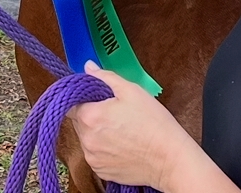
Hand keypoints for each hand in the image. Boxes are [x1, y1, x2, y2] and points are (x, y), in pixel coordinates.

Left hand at [69, 62, 192, 189]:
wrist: (169, 158)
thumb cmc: (152, 122)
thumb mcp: (131, 90)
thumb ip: (104, 77)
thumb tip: (88, 67)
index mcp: (90, 117)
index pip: (71, 103)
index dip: (83, 98)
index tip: (96, 97)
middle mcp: (87, 140)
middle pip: (78, 121)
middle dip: (91, 114)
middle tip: (114, 112)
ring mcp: (94, 159)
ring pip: (86, 139)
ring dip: (96, 132)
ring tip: (120, 129)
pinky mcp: (102, 172)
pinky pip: (95, 155)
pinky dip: (103, 148)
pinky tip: (122, 144)